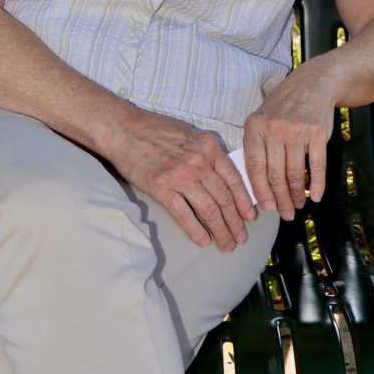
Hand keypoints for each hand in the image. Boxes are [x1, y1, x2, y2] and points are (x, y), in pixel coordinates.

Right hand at [110, 107, 256, 250]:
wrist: (125, 129)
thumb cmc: (156, 130)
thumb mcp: (190, 134)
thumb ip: (208, 153)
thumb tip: (224, 176)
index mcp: (209, 146)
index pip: (234, 179)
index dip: (243, 202)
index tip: (249, 217)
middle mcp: (198, 161)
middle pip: (223, 198)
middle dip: (235, 222)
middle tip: (240, 238)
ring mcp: (180, 175)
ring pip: (208, 210)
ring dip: (220, 230)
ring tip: (226, 244)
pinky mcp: (161, 187)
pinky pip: (184, 214)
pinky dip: (196, 230)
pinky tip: (203, 241)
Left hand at [242, 65, 336, 220]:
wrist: (313, 82)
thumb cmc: (284, 106)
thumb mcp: (263, 118)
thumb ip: (257, 146)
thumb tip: (255, 184)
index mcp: (255, 126)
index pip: (254, 167)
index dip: (260, 191)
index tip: (266, 207)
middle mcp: (274, 128)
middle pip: (275, 174)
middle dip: (280, 199)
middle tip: (285, 213)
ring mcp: (296, 130)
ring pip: (294, 173)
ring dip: (296, 195)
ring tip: (298, 205)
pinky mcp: (317, 132)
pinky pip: (317, 165)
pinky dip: (317, 184)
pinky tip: (315, 195)